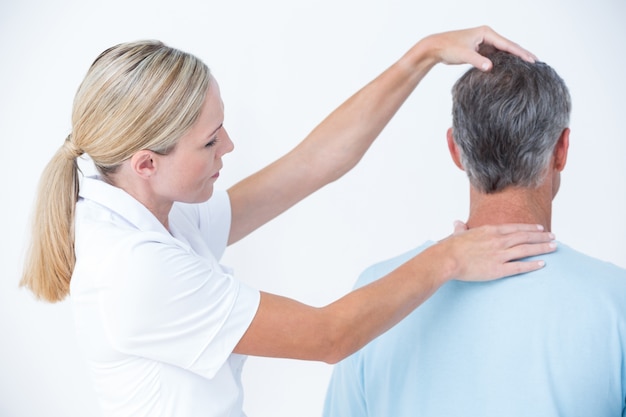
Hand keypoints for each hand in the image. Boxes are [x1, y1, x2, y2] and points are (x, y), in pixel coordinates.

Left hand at [420, 25, 536, 70]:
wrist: (435, 48)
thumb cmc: (448, 47)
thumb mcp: (464, 54)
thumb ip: (478, 61)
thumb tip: (490, 67)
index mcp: (486, 33)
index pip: (507, 44)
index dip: (520, 53)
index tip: (532, 60)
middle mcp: (487, 36)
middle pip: (508, 47)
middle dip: (521, 55)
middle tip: (536, 63)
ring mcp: (483, 43)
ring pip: (502, 52)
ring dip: (513, 59)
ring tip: (527, 67)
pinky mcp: (479, 50)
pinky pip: (495, 57)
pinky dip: (503, 62)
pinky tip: (510, 69)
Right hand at [441, 223, 555, 281]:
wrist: (447, 259)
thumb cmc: (450, 247)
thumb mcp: (458, 234)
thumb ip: (461, 228)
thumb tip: (457, 223)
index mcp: (490, 231)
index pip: (515, 228)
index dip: (529, 228)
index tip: (540, 228)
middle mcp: (498, 241)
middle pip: (525, 237)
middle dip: (541, 237)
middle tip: (553, 237)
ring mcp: (499, 255)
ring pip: (526, 250)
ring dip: (541, 248)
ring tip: (553, 247)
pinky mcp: (498, 269)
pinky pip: (519, 267)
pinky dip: (532, 265)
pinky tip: (542, 264)